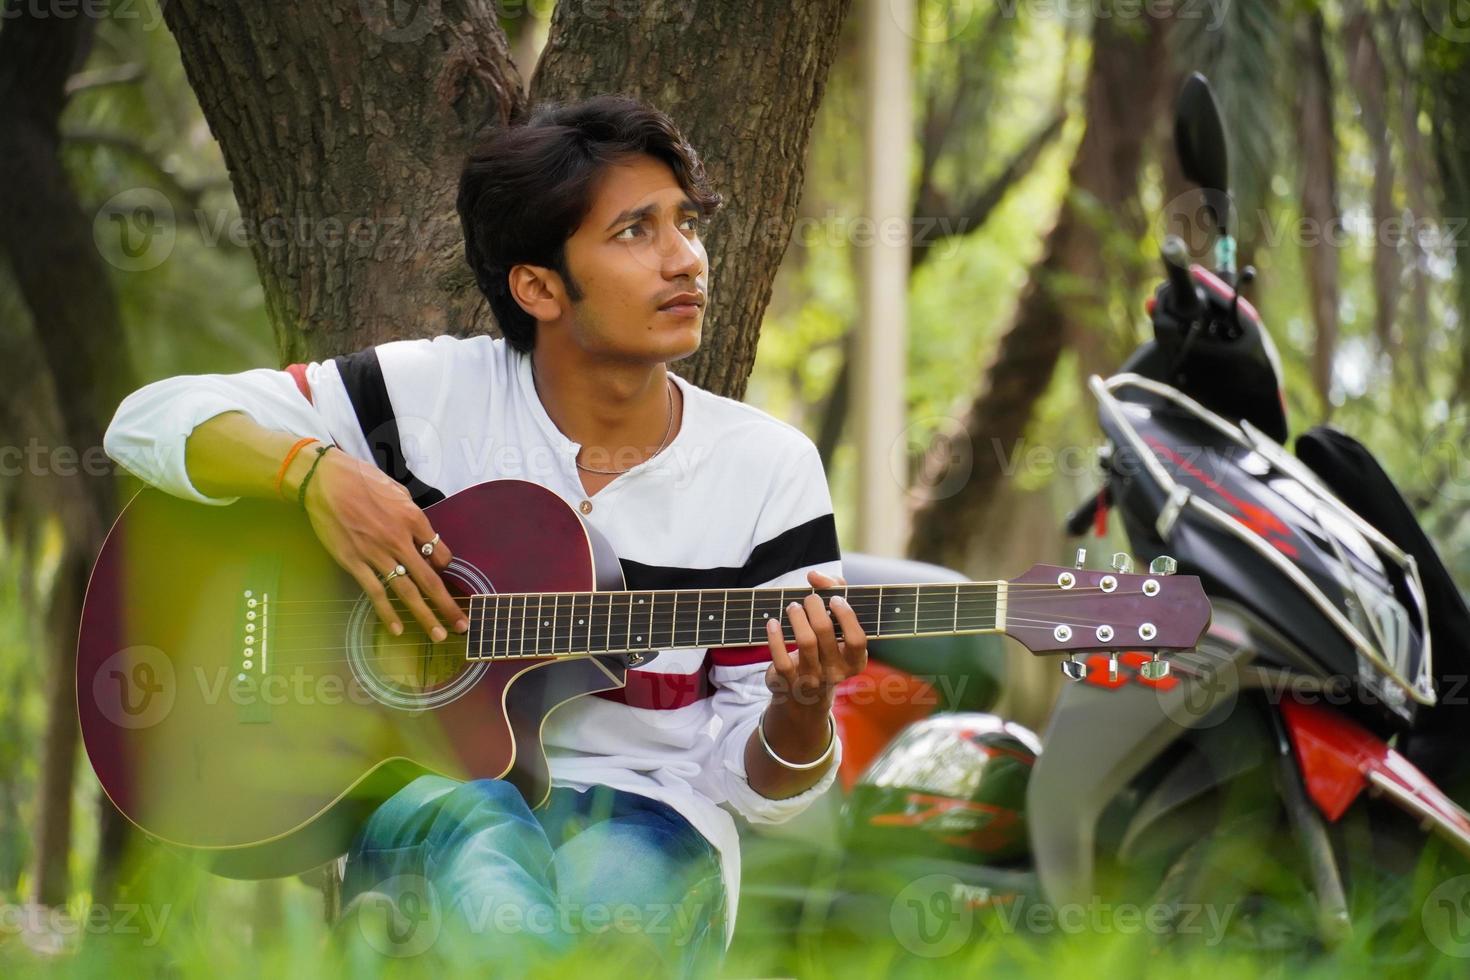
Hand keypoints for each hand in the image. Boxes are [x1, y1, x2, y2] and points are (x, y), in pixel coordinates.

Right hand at [299, 449, 466, 640]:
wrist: (325, 480)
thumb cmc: (361, 480)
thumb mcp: (397, 491)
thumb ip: (411, 514)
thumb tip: (421, 532)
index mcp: (413, 519)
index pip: (440, 552)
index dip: (445, 566)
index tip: (443, 572)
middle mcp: (399, 540)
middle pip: (430, 580)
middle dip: (447, 606)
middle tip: (462, 626)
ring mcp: (376, 554)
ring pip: (407, 591)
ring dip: (424, 616)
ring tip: (438, 635)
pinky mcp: (354, 562)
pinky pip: (375, 592)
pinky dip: (387, 613)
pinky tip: (397, 629)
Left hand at [763, 569, 867, 711]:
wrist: (805, 695)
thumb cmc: (824, 649)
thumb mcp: (837, 626)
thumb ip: (834, 592)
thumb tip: (814, 575)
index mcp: (854, 661)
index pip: (856, 639)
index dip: (846, 616)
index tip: (834, 599)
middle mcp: (836, 672)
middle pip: (825, 632)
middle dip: (815, 608)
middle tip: (809, 599)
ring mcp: (812, 680)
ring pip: (805, 642)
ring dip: (797, 617)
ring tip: (793, 607)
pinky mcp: (788, 683)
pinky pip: (781, 658)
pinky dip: (775, 637)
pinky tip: (772, 623)